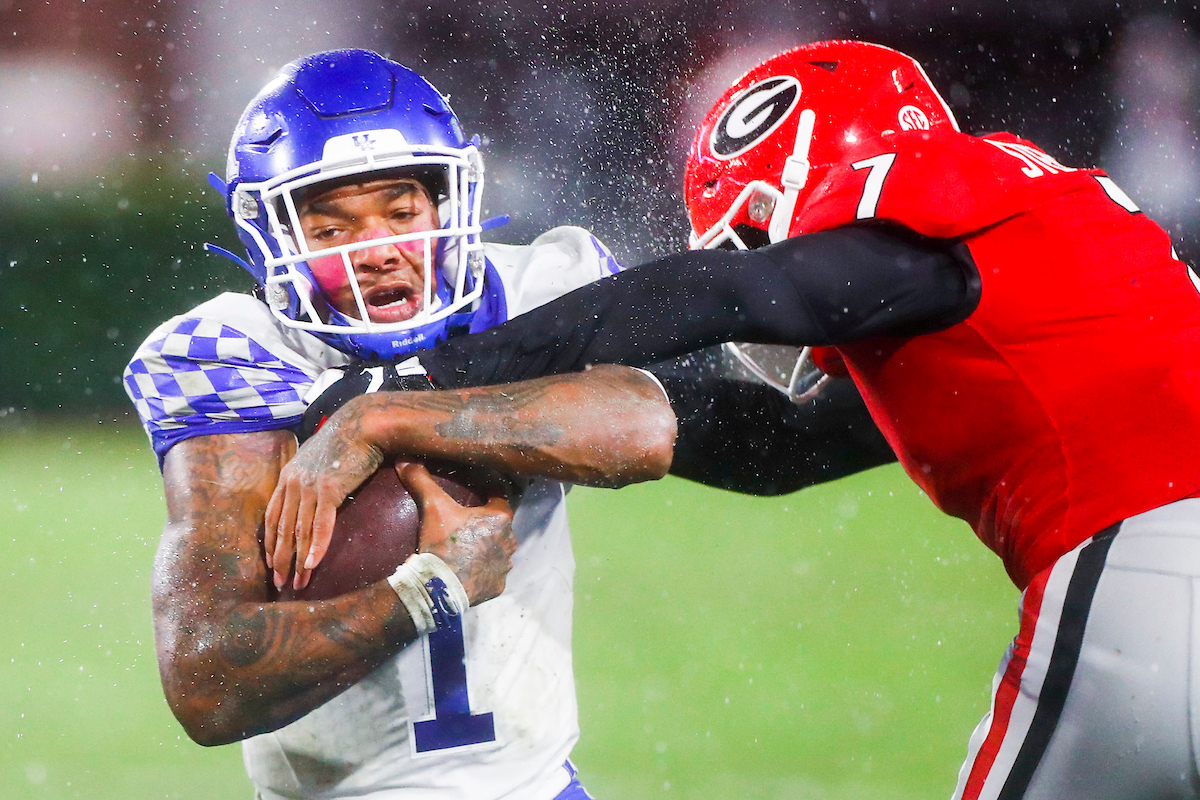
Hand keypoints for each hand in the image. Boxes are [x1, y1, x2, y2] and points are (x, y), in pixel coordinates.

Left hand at [264, 397, 382, 589]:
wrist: (363, 424)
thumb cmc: (346, 440)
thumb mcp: (318, 458)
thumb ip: (310, 476)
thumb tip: (314, 492)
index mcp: (288, 476)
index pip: (273, 516)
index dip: (271, 542)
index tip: (272, 563)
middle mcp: (293, 482)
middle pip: (282, 529)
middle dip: (281, 560)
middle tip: (281, 584)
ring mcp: (309, 486)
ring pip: (299, 531)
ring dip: (297, 560)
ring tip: (298, 583)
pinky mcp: (329, 489)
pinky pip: (320, 524)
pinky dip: (317, 546)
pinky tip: (312, 564)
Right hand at [401, 462, 516, 605]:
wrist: (438, 589)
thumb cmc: (441, 544)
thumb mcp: (432, 507)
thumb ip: (421, 481)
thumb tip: (405, 460)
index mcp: (500, 518)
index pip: (499, 495)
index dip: (487, 490)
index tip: (475, 490)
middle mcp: (509, 541)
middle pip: (500, 523)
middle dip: (487, 520)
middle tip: (466, 519)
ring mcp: (504, 566)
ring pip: (499, 548)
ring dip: (487, 545)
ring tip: (466, 544)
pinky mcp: (497, 586)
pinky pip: (492, 572)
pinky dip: (483, 569)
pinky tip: (468, 567)